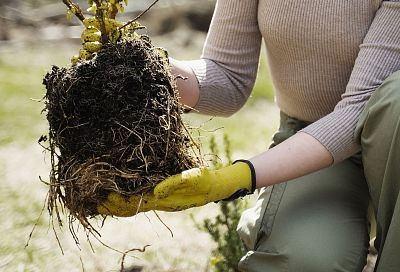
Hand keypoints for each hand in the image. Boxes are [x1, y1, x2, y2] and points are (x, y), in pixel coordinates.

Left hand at [97, 160, 255, 216]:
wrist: (217, 185)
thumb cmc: (207, 181)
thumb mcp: (196, 179)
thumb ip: (176, 184)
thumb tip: (155, 191)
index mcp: (162, 200)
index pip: (132, 204)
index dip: (114, 202)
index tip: (97, 197)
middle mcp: (156, 200)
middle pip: (126, 206)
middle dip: (107, 205)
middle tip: (87, 199)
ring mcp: (158, 196)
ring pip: (130, 202)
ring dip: (113, 201)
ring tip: (95, 197)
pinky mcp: (160, 189)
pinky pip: (138, 194)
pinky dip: (124, 194)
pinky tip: (116, 187)